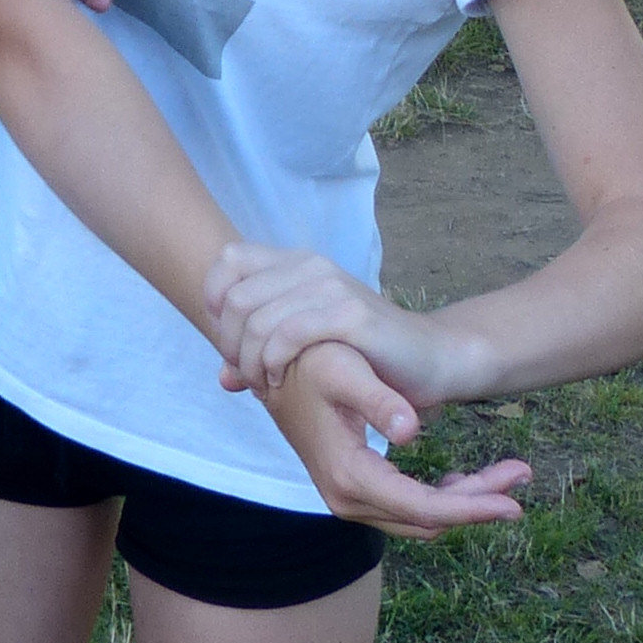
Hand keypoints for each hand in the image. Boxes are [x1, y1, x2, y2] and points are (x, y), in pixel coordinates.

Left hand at [208, 241, 458, 407]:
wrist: (428, 359)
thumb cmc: (364, 354)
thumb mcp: (306, 349)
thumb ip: (261, 356)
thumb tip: (223, 380)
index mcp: (297, 263)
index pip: (229, 259)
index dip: (214, 299)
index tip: (228, 339)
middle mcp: (312, 266)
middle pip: (235, 298)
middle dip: (230, 345)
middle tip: (247, 374)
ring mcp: (332, 287)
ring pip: (257, 321)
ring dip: (250, 362)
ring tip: (265, 383)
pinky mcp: (350, 315)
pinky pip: (289, 334)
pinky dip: (273, 363)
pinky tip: (280, 380)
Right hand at [262, 341, 529, 540]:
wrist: (274, 368)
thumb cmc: (310, 361)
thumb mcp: (344, 369)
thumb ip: (379, 400)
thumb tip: (413, 433)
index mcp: (349, 475)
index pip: (422, 508)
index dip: (472, 507)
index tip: (515, 501)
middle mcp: (346, 498)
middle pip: (426, 518)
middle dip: (479, 502)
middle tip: (523, 474)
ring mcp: (347, 498)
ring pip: (419, 517)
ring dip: (464, 501)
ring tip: (508, 473)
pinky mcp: (353, 491)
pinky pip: (405, 509)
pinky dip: (440, 498)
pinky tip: (463, 479)